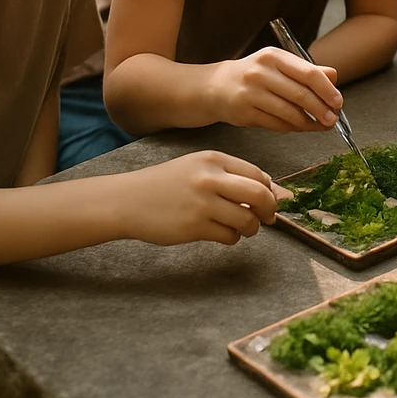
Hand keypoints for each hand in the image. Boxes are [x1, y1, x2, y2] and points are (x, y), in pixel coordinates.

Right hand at [117, 150, 290, 246]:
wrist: (127, 200)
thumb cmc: (166, 184)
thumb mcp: (197, 167)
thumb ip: (230, 174)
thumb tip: (269, 188)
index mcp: (214, 159)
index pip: (258, 174)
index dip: (269, 190)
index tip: (269, 200)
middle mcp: (211, 179)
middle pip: (260, 195)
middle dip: (270, 209)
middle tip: (268, 218)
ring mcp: (202, 203)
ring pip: (247, 219)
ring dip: (252, 227)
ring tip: (244, 228)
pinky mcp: (194, 227)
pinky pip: (229, 236)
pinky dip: (233, 237)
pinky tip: (224, 234)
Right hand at [210, 47, 341, 132]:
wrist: (215, 87)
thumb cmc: (254, 75)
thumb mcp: (279, 65)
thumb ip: (307, 70)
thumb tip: (334, 76)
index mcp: (274, 57)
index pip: (309, 73)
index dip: (327, 90)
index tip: (338, 102)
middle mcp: (261, 72)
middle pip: (300, 95)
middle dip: (321, 110)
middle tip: (332, 120)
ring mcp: (251, 93)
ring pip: (289, 113)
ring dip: (307, 123)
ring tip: (318, 126)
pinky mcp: (244, 112)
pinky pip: (276, 124)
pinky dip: (291, 128)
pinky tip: (298, 127)